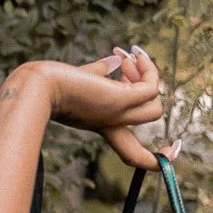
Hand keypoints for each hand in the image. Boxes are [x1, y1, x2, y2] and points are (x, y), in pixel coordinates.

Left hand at [15, 45, 178, 169]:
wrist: (38, 88)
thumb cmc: (49, 85)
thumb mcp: (81, 80)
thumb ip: (99, 72)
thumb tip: (115, 59)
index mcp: (102, 125)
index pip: (134, 155)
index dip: (154, 157)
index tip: (173, 146)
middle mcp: (113, 124)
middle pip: (150, 122)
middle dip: (151, 88)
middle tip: (130, 63)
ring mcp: (119, 114)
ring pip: (156, 108)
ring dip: (149, 78)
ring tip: (127, 59)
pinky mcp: (121, 100)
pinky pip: (152, 88)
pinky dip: (148, 69)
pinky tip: (130, 55)